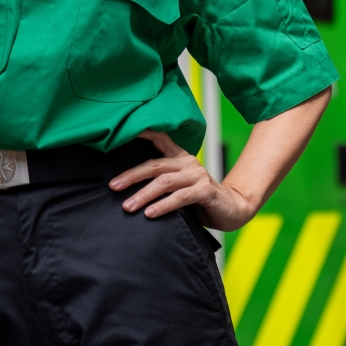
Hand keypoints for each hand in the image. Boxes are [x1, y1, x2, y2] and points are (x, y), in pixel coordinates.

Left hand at [109, 130, 258, 230]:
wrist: (232, 209)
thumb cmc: (200, 199)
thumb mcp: (179, 186)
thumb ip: (161, 182)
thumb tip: (127, 189)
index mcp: (180, 157)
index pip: (160, 139)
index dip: (142, 133)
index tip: (123, 131)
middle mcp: (188, 162)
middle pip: (154, 166)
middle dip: (131, 176)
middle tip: (113, 187)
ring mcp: (197, 175)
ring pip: (164, 182)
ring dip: (143, 195)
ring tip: (128, 206)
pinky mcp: (205, 191)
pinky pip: (179, 197)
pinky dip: (163, 205)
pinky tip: (150, 213)